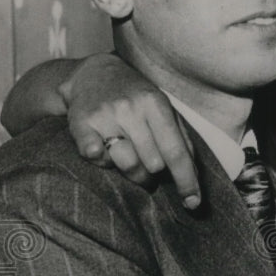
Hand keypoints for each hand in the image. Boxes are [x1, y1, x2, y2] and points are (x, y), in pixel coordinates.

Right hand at [60, 54, 201, 207]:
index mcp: (155, 104)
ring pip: (126, 165)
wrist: (93, 73)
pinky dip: (103, 160)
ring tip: (130, 158)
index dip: (186, 181)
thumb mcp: (164, 109)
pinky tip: (104, 148)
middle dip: (154, 173)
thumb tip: (194, 175)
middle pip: (152, 164)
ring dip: (132, 171)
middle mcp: (130, 108)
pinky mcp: (81, 124)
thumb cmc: (136, 98)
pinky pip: (97, 159)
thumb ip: (182, 139)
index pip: (176, 152)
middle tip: (149, 166)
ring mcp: (104, 115)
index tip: (193, 203)